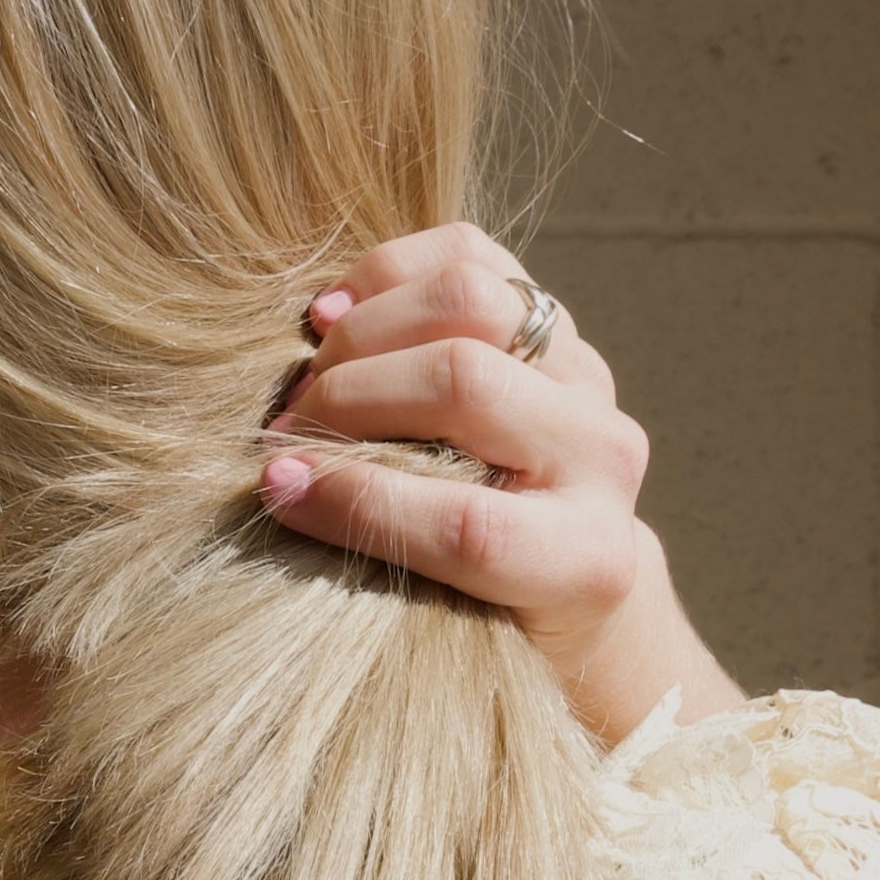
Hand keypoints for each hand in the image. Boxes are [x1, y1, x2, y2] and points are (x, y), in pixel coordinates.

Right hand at [255, 226, 747, 749]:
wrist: (562, 561)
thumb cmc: (477, 612)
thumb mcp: (439, 624)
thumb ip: (383, 567)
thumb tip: (283, 487)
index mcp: (587, 560)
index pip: (471, 529)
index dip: (361, 503)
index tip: (275, 487)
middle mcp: (605, 457)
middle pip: (466, 384)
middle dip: (348, 400)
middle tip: (281, 431)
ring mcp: (585, 375)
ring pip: (472, 299)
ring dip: (363, 331)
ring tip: (309, 375)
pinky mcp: (552, 318)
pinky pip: (467, 254)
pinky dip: (386, 272)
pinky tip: (335, 316)